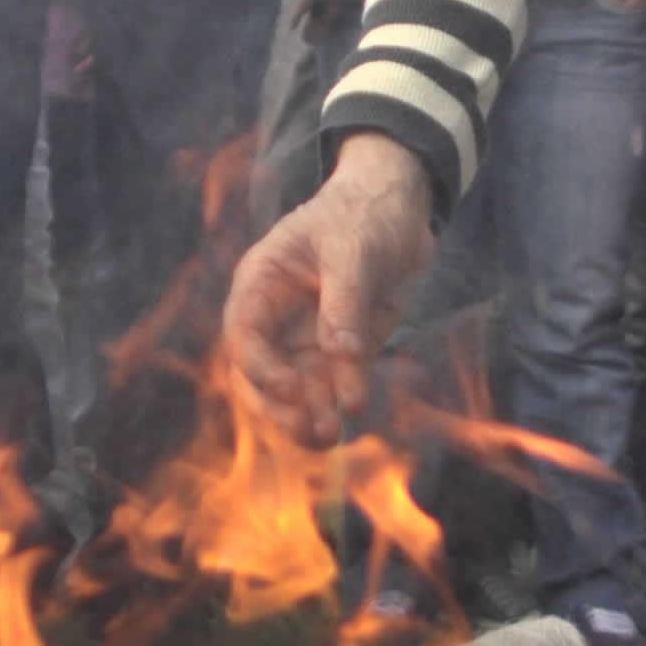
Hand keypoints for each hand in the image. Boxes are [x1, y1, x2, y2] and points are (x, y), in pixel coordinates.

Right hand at [223, 131, 434, 442]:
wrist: (402, 206)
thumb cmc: (365, 213)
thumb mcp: (355, 249)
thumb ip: (344, 303)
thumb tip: (339, 356)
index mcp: (261, 281)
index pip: (244, 335)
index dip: (262, 368)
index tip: (293, 389)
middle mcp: (276, 314)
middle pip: (260, 372)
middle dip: (279, 406)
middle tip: (310, 430)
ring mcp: (306, 333)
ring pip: (293, 387)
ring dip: (308, 414)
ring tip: (330, 439)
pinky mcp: (339, 347)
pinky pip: (329, 384)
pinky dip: (335, 404)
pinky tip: (346, 422)